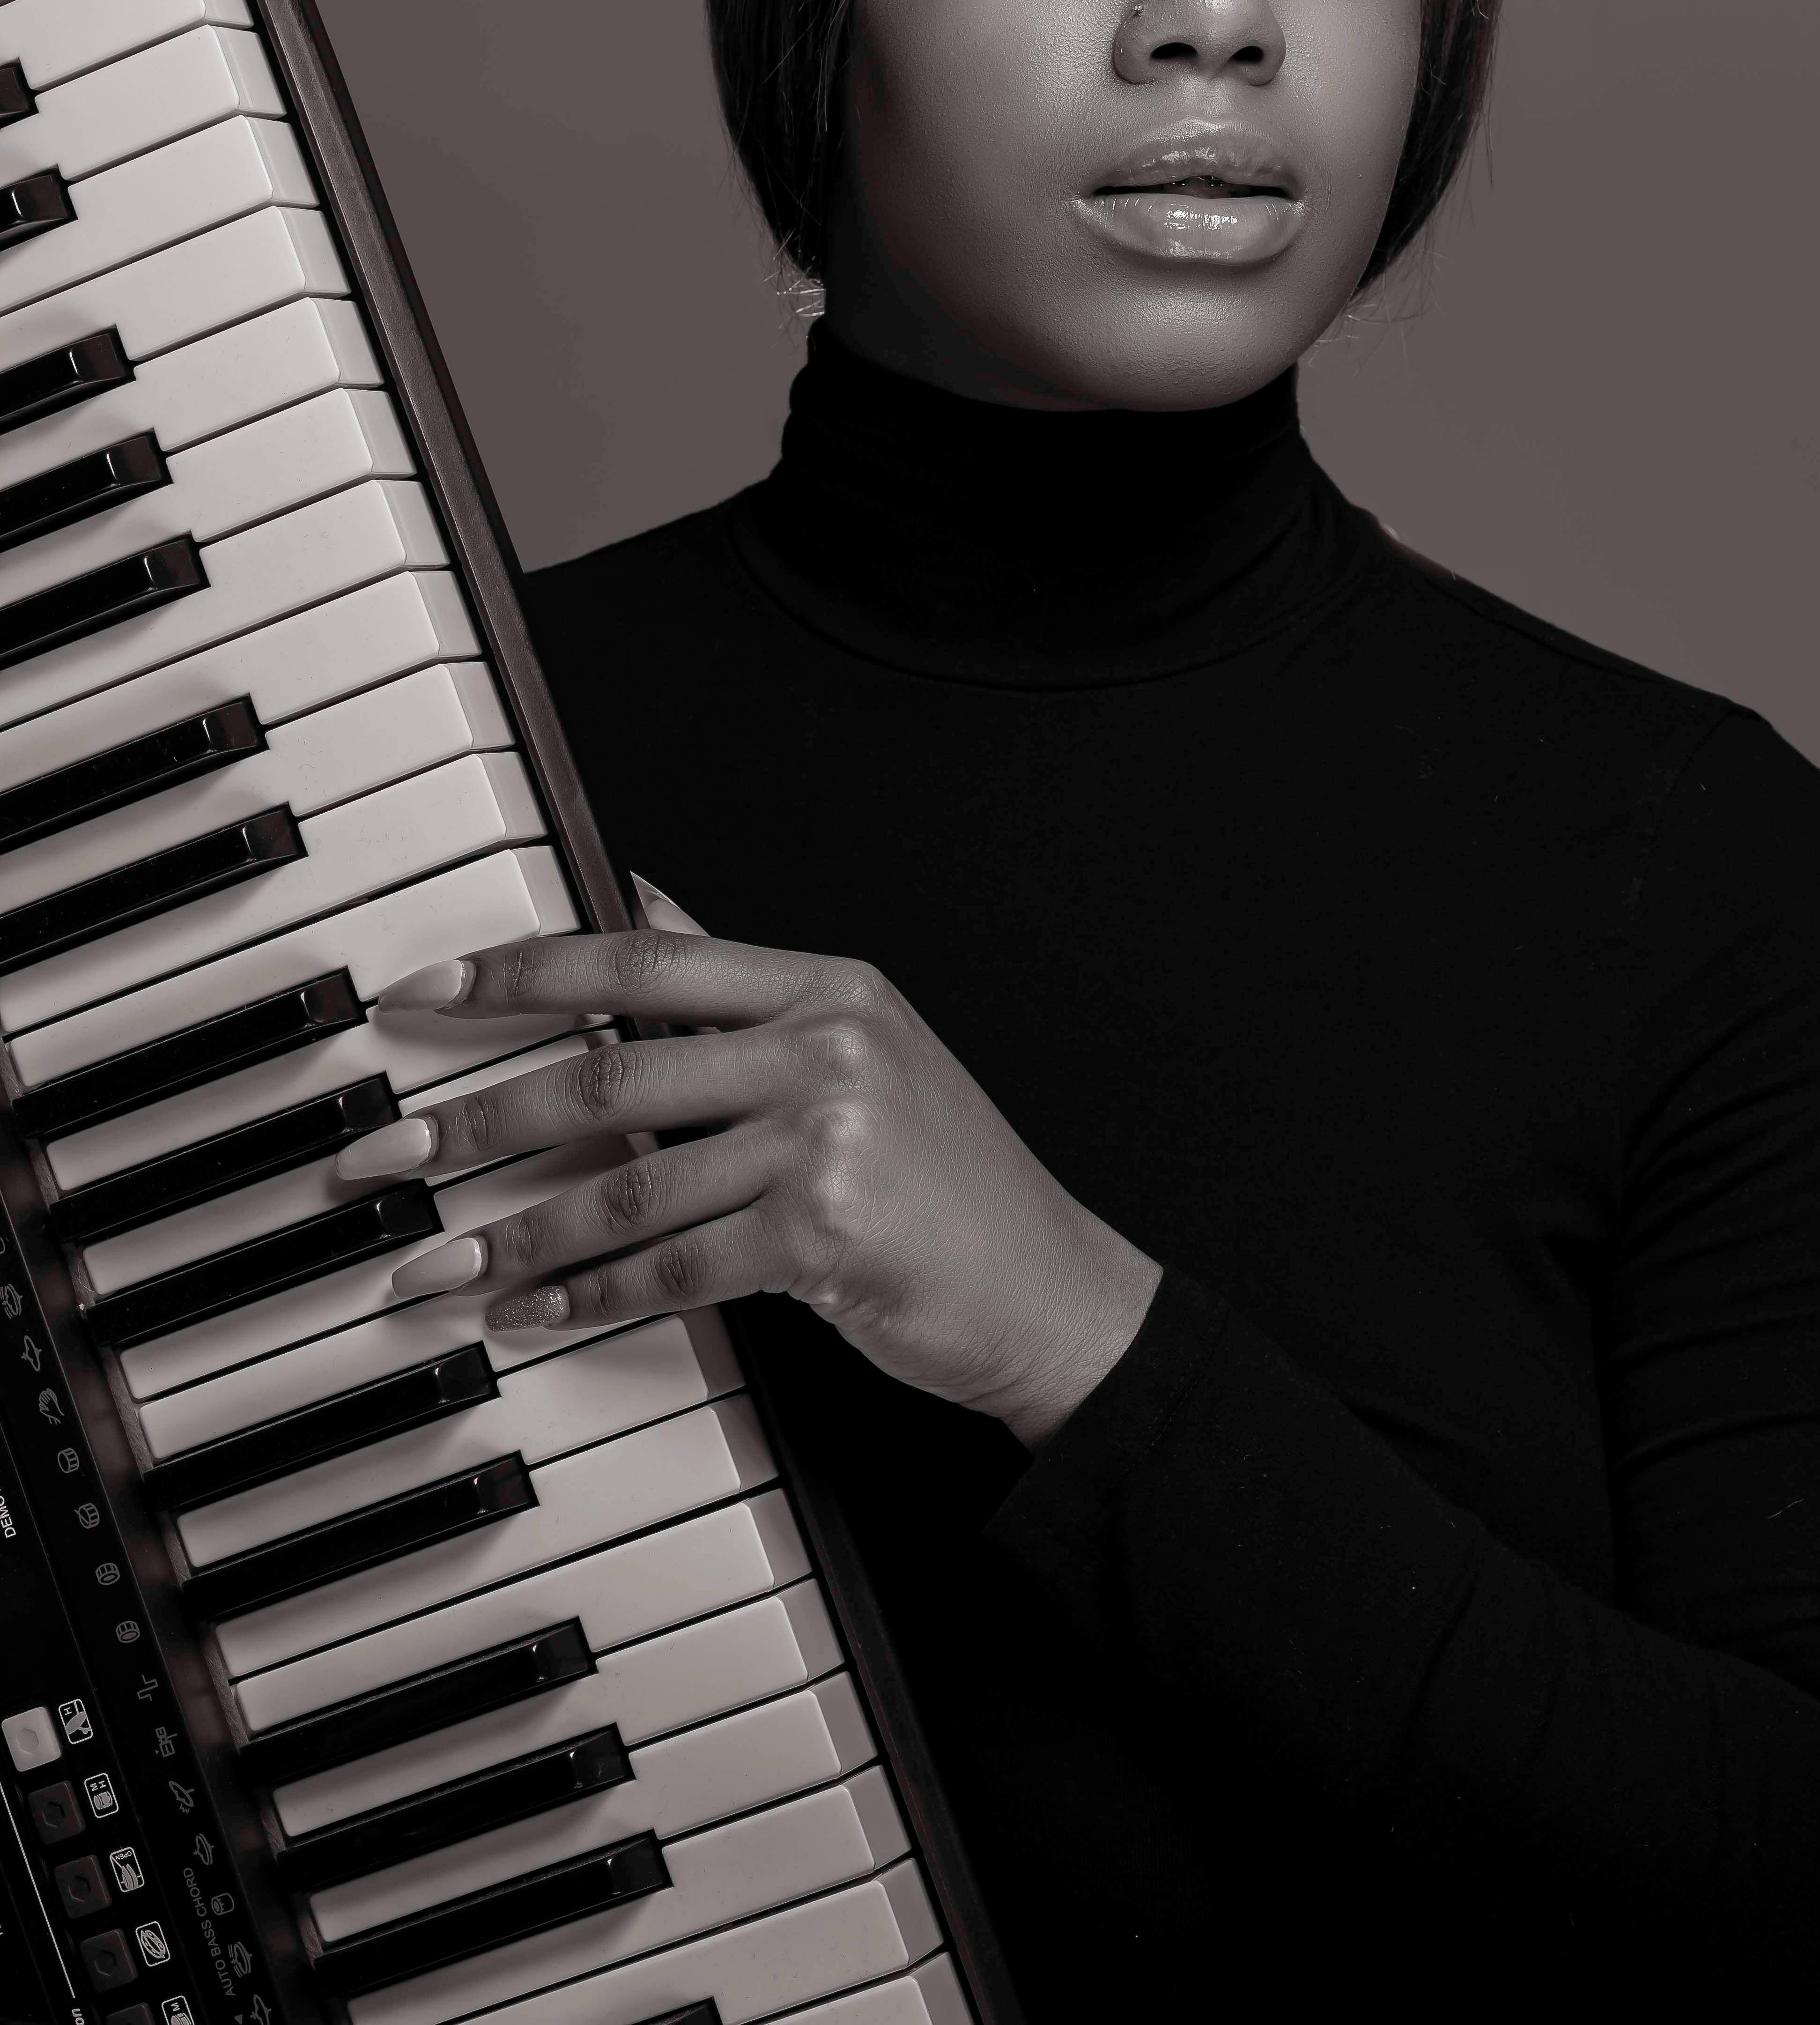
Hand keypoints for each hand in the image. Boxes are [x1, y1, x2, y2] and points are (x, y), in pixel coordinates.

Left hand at [342, 915, 1160, 1449]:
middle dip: (479, 1113)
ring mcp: (828, 1139)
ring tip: (435, 1263)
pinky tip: (531, 1315)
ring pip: (626, 1181)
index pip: (642, 954)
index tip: (420, 994)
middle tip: (386, 1147)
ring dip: (514, 1233)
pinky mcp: (823, 1235)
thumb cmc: (946, 1180)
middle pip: (611, 1067)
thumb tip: (638, 889)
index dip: (519, 971)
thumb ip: (741, 982)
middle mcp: (825, 1047)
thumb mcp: (861, 1050)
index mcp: (826, 987)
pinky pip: (670, 1267)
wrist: (1048, 1289)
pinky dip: (588, 1297)